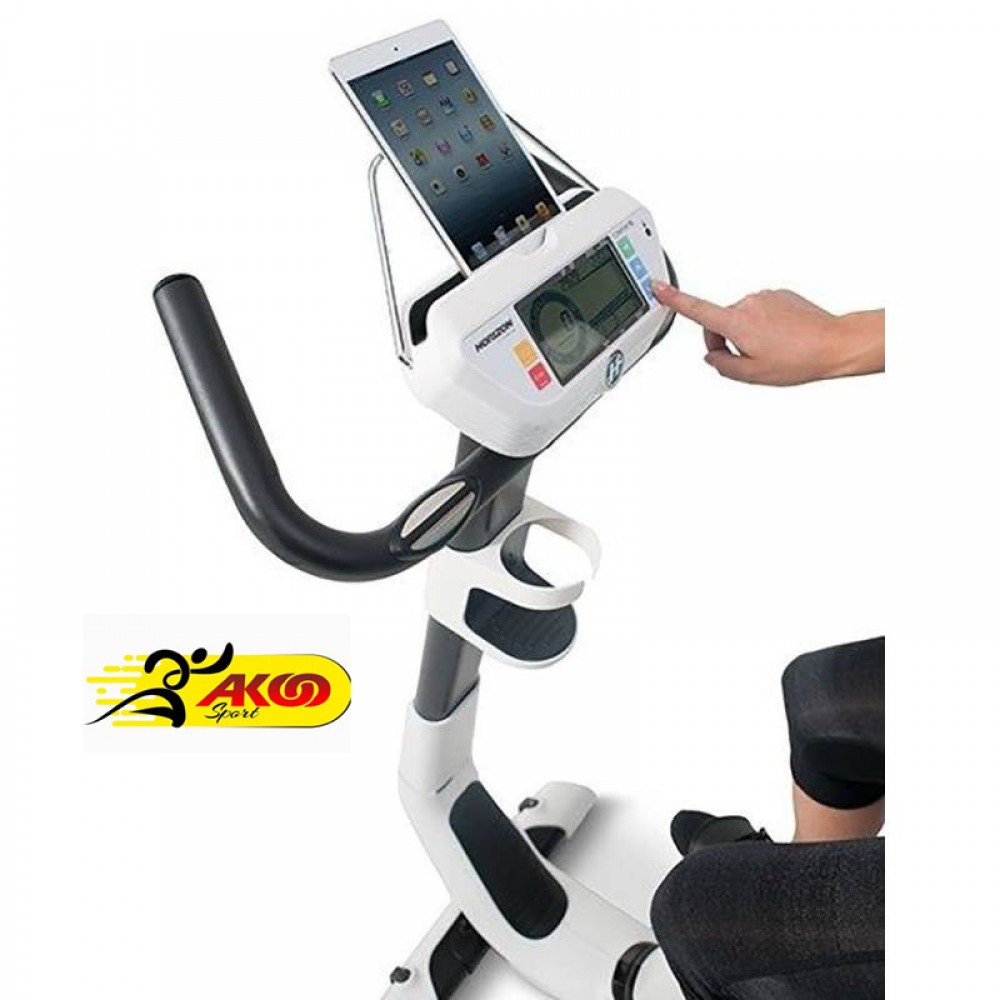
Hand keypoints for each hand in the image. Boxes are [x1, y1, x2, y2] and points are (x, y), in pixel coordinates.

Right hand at [653, 282, 884, 385]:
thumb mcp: (753, 375)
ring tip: (772, 350)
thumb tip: (712, 356)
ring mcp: (765, 297)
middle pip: (720, 322)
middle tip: (749, 360)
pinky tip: (781, 338)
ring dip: (747, 334)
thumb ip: (723, 366)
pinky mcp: (779, 294)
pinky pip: (761, 311)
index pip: (696, 309)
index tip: (656, 286)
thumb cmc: (799, 359)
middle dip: (726, 341)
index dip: (673, 299)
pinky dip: (764, 325)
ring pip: (741, 318)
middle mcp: (748, 303)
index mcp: (737, 322)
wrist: (834, 343)